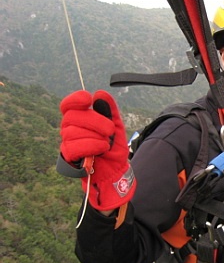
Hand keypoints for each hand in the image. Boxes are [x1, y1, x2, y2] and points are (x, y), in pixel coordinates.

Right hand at [59, 90, 135, 210]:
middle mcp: (70, 128)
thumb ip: (110, 110)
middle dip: (95, 121)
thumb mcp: (117, 126)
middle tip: (110, 130)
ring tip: (106, 143)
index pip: (68, 105)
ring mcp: (67, 142)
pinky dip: (91, 146)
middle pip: (73, 116)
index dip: (75, 100)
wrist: (115, 169)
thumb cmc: (113, 146)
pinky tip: (101, 149)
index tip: (87, 99)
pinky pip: (74, 147)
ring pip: (73, 132)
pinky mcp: (68, 156)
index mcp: (79, 118)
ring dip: (96, 137)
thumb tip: (100, 93)